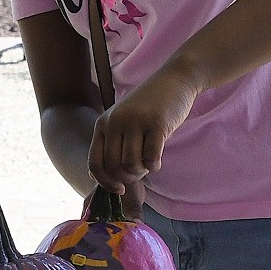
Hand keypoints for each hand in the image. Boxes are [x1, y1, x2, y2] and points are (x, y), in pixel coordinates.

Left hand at [90, 69, 197, 194]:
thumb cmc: (149, 107)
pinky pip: (151, 158)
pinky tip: (158, 159)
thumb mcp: (122, 121)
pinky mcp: (156, 123)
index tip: (119, 189)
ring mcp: (135, 121)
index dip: (106, 182)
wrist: (174, 80)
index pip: (95, 163)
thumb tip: (99, 178)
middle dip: (128, 178)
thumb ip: (111, 145)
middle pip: (114, 168)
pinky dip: (155, 165)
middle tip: (140, 172)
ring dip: (142, 171)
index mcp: (103, 123)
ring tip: (149, 163)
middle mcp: (115, 121)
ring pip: (131, 165)